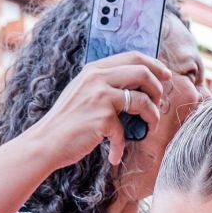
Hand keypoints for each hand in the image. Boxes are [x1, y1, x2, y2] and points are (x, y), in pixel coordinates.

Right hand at [22, 52, 171, 169]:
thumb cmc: (65, 123)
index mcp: (94, 69)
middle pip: (143, 73)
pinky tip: (114, 156)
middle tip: (159, 104)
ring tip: (150, 128)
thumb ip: (103, 85)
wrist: (45, 143)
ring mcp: (100, 97)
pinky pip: (125, 132)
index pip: (133, 56)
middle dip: (158, 89)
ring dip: (153, 116)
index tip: (165, 76)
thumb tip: (134, 89)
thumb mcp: (81, 93)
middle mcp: (98, 78)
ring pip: (143, 100)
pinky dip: (121, 147)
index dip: (155, 65)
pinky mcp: (103, 118)